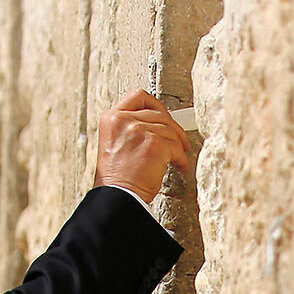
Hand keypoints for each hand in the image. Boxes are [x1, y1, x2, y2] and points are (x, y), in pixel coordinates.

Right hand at [94, 89, 191, 203]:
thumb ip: (131, 128)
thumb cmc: (117, 178)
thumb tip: (157, 124)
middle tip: (179, 140)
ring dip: (178, 146)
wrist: (117, 196)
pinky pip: (176, 148)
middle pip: (159, 114)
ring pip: (170, 131)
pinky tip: (179, 165)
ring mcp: (139, 131)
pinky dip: (181, 159)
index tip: (164, 115)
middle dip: (173, 128)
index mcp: (112, 119)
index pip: (138, 97)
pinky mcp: (155, 145)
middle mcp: (124, 121)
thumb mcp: (116, 143)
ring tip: (178, 157)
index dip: (155, 104)